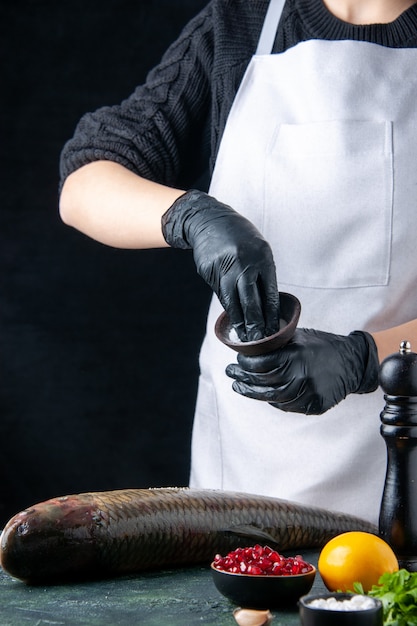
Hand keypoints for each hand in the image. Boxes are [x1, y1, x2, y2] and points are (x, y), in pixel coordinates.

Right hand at [161, 190, 279, 340]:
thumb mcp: (259, 248)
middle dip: (255, 322)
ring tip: (243, 334)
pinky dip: (227, 305)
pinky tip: (231, 315)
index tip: (273, 329)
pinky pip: (219, 293)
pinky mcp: (208, 271)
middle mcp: (243, 262)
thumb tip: (268, 304)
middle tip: (258, 339)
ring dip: (238, 320)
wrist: (209, 220)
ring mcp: (223, 267)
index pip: (268, 292)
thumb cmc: (240, 237)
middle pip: (250, 299)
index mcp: (262, 256)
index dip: (271, 313)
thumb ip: (263, 273)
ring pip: (232, 300)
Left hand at [226, 328, 378, 414]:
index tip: (238, 361)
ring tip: (241, 387)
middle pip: (264, 382)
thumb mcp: (300, 337)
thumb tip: (250, 345)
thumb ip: (277, 343)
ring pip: (273, 398)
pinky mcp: (314, 405)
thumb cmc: (323, 346)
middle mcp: (302, 376)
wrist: (353, 363)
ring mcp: (308, 393)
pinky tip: (264, 394)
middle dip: (244, 379)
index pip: (262, 364)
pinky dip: (273, 401)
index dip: (246, 364)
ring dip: (254, 393)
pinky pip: (287, 406)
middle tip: (232, 375)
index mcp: (296, 355)